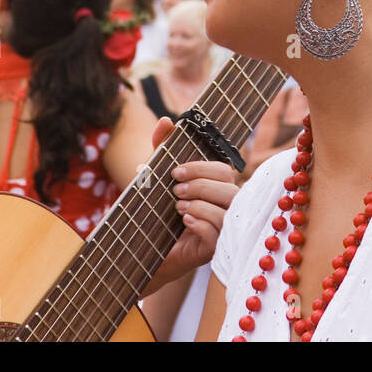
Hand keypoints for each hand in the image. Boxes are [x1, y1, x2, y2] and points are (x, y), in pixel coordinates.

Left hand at [143, 118, 238, 294]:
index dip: (202, 168)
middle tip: (175, 190)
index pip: (224, 170)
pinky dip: (200, 224)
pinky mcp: (213, 251)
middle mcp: (223, 207)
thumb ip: (160, 148)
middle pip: (230, 188)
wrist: (141, 249)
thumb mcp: (155, 177)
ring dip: (200, 205)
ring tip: (178, 207)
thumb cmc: (154, 210)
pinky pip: (218, 235)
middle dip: (201, 185)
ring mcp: (221, 230)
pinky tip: (184, 221)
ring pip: (227, 212)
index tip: (175, 171)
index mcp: (215, 188)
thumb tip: (166, 120)